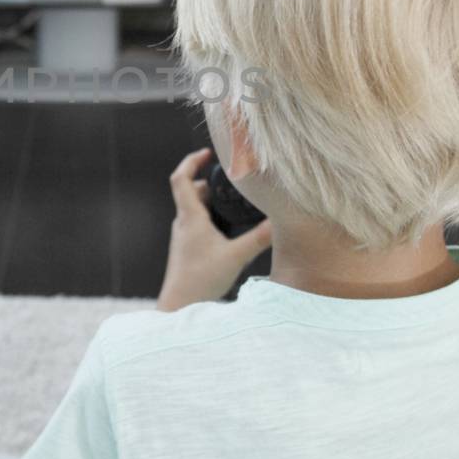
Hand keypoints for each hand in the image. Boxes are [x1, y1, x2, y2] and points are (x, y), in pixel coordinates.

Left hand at [157, 148, 270, 311]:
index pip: (181, 178)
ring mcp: (183, 236)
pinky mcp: (187, 248)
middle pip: (191, 191)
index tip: (207, 153)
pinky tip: (227, 230)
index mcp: (190, 217)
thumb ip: (258, 238)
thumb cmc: (201, 280)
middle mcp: (183, 223)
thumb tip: (279, 221)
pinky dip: (210, 218)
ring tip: (233, 203)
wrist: (179, 305)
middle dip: (210, 182)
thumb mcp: (235, 257)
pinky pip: (197, 223)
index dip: (191, 161)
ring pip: (195, 208)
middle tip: (231, 181)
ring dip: (211, 201)